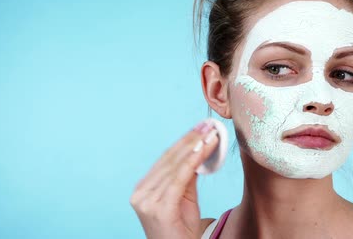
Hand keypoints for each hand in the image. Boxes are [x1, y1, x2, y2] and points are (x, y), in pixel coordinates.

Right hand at [130, 121, 219, 238]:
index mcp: (143, 188)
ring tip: (210, 134)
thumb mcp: (184, 199)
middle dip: (191, 140)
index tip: (200, 127)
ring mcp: (147, 201)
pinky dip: (193, 161)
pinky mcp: (158, 208)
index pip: (165, 159)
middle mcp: (141, 193)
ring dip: (195, 147)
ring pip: (175, 166)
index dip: (184, 141)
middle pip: (169, 159)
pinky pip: (179, 178)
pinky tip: (203, 149)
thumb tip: (198, 150)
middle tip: (208, 125)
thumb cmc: (180, 231)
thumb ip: (186, 176)